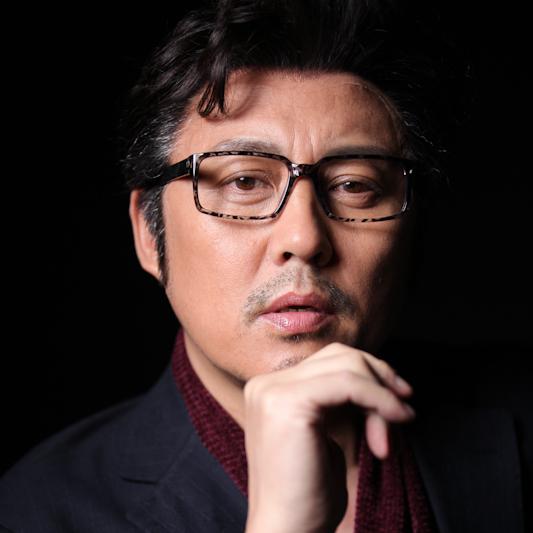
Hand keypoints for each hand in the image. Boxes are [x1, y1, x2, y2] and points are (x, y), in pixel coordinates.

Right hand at [243, 342, 413, 532]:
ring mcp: (273, 390)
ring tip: (396, 427)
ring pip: (347, 365)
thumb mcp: (324, 435)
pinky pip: (349, 383)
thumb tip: (375, 380)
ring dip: (382, 394)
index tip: (397, 403)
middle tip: (402, 412)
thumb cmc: (309, 494)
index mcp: (270, 389)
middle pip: (338, 356)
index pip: (328, 361)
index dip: (369, 376)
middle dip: (379, 379)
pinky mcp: (288, 402)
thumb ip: (336, 402)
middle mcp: (266, 384)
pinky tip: (395, 419)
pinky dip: (379, 398)